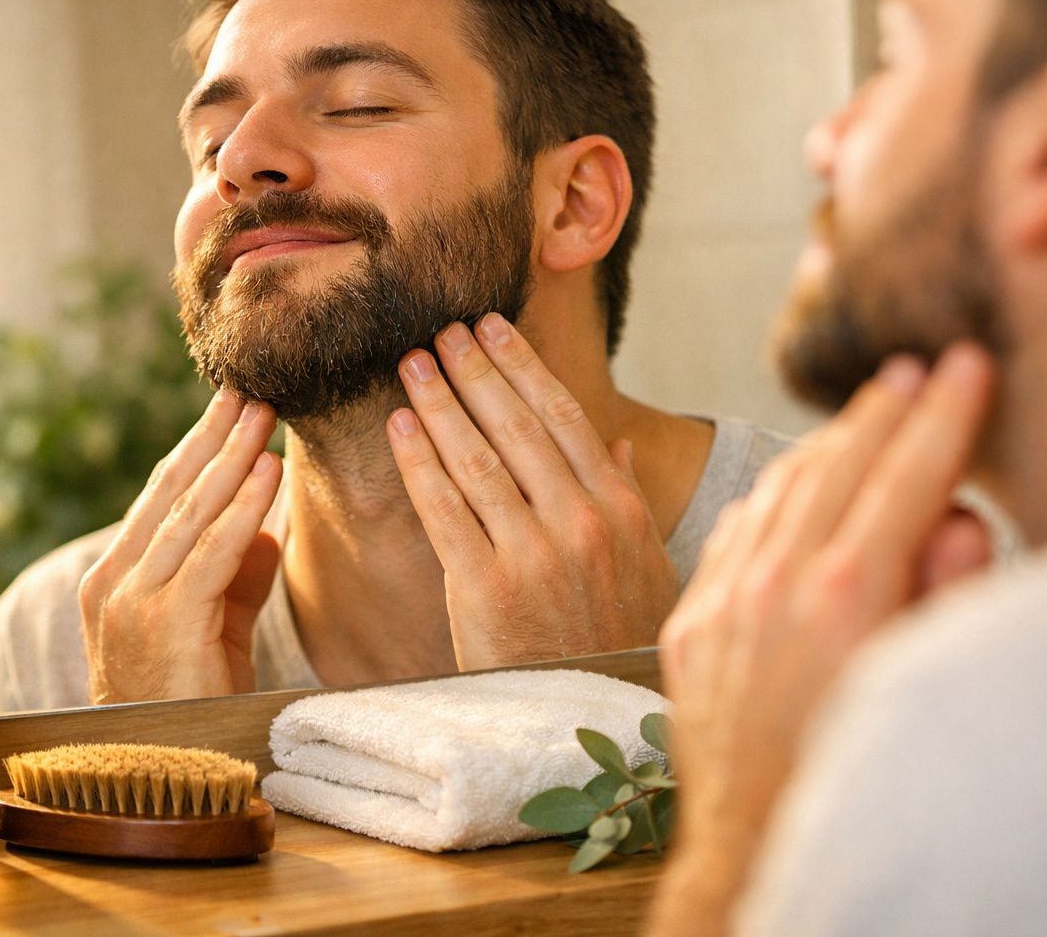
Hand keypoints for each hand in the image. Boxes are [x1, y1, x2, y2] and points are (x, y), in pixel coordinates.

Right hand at [79, 390, 281, 702]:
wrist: (165, 773)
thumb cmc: (190, 701)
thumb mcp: (211, 624)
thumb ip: (232, 575)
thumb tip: (264, 529)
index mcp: (112, 580)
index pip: (159, 499)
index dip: (197, 450)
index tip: (229, 408)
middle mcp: (114, 584)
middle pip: (171, 493)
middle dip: (213, 438)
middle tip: (248, 391)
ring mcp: (135, 601)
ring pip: (191, 513)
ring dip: (232, 458)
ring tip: (264, 416)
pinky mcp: (167, 621)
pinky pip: (212, 551)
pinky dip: (243, 507)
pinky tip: (267, 472)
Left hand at [386, 313, 678, 669]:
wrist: (598, 719)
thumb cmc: (617, 640)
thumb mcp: (646, 569)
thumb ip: (629, 501)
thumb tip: (617, 445)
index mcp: (619, 510)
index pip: (564, 417)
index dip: (523, 366)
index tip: (494, 326)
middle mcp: (580, 524)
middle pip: (517, 427)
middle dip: (476, 371)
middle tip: (442, 329)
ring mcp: (533, 556)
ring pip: (478, 460)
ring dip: (441, 404)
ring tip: (413, 363)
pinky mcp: (486, 591)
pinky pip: (444, 511)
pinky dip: (420, 462)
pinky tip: (400, 427)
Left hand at [646, 345, 994, 936]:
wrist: (755, 837)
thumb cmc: (851, 769)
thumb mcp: (918, 679)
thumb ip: (939, 590)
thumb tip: (951, 515)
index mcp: (844, 597)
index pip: (904, 477)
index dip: (939, 417)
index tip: (959, 368)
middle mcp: (774, 586)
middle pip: (833, 469)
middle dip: (877, 414)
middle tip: (907, 373)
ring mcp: (722, 601)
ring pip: (772, 492)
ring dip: (818, 446)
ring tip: (855, 416)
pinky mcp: (686, 622)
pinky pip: (726, 535)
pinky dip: (763, 499)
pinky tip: (785, 484)